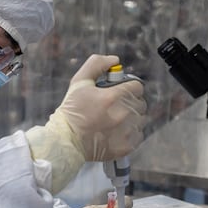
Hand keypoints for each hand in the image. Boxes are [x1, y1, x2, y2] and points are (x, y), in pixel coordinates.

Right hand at [25, 55, 146, 193]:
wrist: (65, 141)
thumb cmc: (72, 110)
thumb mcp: (79, 81)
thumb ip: (96, 64)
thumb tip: (115, 60)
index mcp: (112, 97)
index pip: (137, 86)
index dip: (129, 87)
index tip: (120, 91)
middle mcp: (122, 114)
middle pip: (140, 103)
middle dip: (129, 102)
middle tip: (115, 106)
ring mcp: (126, 132)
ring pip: (141, 119)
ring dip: (131, 118)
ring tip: (116, 120)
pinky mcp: (126, 147)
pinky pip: (138, 135)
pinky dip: (131, 133)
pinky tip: (117, 132)